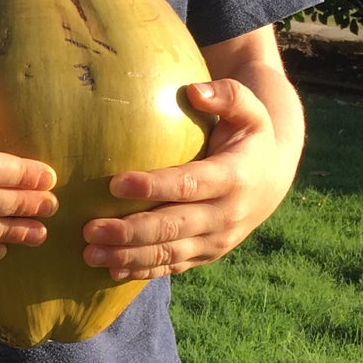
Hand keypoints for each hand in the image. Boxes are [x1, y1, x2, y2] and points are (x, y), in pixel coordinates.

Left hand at [81, 77, 290, 280]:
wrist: (273, 179)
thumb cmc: (250, 137)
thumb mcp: (251, 110)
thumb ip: (228, 95)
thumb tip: (194, 91)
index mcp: (234, 177)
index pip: (189, 185)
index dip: (153, 187)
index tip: (116, 183)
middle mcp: (227, 215)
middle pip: (173, 227)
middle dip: (130, 232)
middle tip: (90, 229)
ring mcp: (217, 240)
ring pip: (170, 253)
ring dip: (128, 256)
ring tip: (90, 253)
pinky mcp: (206, 254)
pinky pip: (173, 266)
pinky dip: (143, 271)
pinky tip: (112, 270)